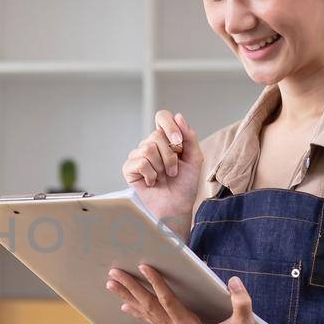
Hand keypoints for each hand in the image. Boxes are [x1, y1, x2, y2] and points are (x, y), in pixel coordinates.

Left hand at [106, 263, 262, 323]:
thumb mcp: (246, 323)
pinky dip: (137, 311)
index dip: (157, 284)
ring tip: (111, 284)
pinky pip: (152, 320)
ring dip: (128, 297)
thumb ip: (242, 302)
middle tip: (115, 274)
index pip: (169, 302)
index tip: (145, 267)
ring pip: (147, 313)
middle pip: (150, 307)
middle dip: (131, 288)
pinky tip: (125, 304)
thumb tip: (233, 282)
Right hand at [122, 111, 201, 236]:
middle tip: (174, 171)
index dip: (170, 125)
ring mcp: (138, 155)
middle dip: (170, 156)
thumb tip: (178, 116)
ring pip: (148, 148)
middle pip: (156, 135)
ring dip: (162, 166)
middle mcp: (150, 144)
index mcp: (166, 139)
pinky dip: (151, 174)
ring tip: (164, 177)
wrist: (177, 206)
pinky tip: (152, 182)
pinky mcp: (129, 168)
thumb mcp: (194, 158)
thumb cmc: (185, 184)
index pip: (162, 117)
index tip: (179, 142)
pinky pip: (140, 162)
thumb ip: (189, 137)